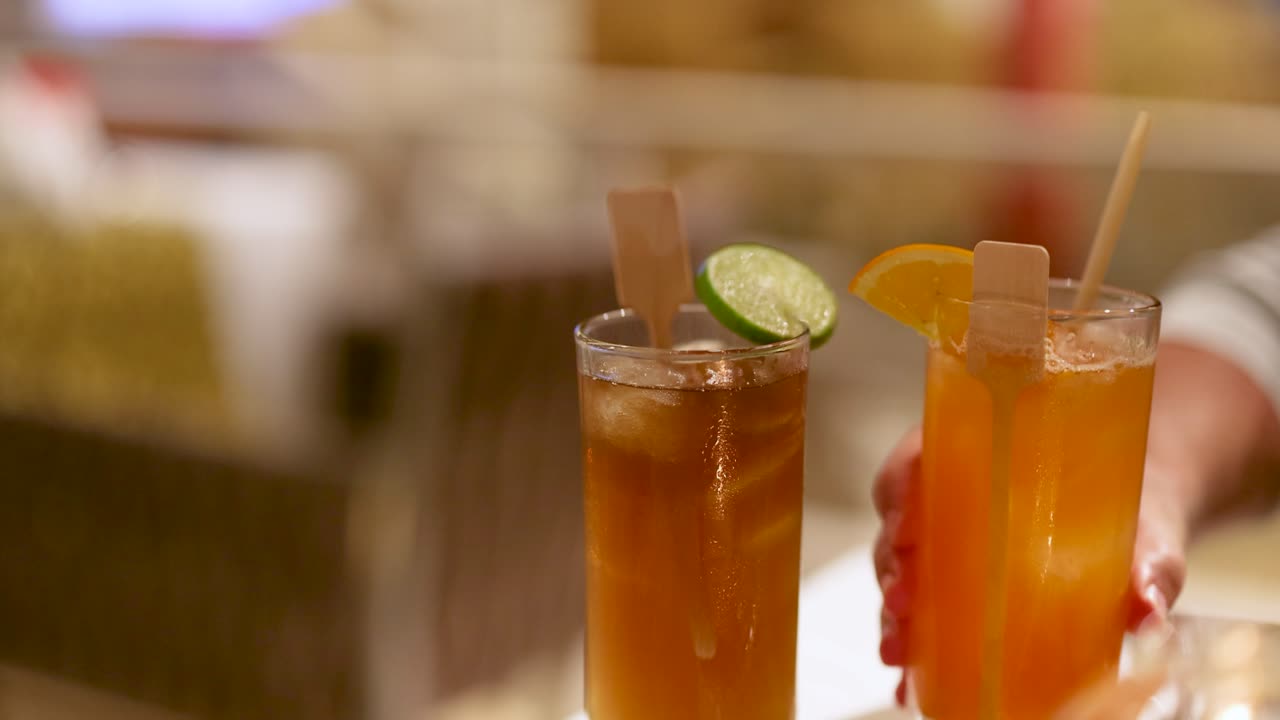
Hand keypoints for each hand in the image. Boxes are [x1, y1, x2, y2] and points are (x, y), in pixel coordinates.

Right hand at [872, 428, 1189, 705]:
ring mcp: (951, 543)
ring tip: (897, 651)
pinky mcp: (958, 587)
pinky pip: (922, 609)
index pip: (921, 458)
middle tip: (902, 602)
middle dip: (892, 564)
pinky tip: (908, 680)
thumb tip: (1148, 606)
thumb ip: (1150, 559)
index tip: (906, 527)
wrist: (1143, 520)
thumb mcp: (1148, 527)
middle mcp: (953, 496)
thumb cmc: (1134, 504)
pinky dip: (912, 644)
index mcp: (984, 454)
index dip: (901, 490)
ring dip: (892, 610)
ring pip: (902, 568)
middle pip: (900, 520)